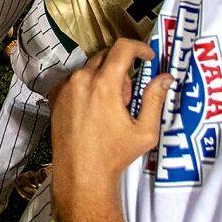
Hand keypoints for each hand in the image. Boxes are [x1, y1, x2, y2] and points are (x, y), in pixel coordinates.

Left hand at [51, 39, 173, 212]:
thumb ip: (155, 99)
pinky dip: (87, 86)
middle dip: (122, 69)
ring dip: (104, 78)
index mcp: (104, 84)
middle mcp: (81, 79)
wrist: (81, 174)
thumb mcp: (144, 131)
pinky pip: (75, 80)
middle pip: (106, 56)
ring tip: (110, 109)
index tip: (148, 57)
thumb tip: (166, 77)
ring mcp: (65, 87)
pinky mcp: (55, 96)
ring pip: (90, 68)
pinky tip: (93, 110)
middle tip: (128, 97)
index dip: (139, 47)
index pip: (122, 48)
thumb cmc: (115, 155)